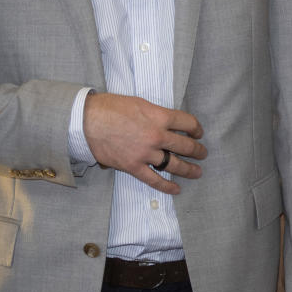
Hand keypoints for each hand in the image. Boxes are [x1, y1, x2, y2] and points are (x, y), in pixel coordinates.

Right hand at [83, 93, 205, 194]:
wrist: (88, 121)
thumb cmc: (111, 107)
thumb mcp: (139, 103)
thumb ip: (156, 114)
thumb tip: (167, 122)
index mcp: (159, 116)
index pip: (187, 122)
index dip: (196, 128)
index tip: (198, 132)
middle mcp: (156, 135)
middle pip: (184, 145)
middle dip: (197, 150)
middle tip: (203, 153)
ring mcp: (146, 153)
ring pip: (174, 164)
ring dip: (188, 169)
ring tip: (198, 172)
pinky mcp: (133, 167)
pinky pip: (154, 180)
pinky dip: (167, 186)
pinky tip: (177, 189)